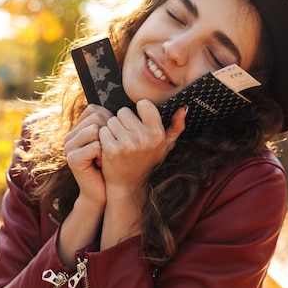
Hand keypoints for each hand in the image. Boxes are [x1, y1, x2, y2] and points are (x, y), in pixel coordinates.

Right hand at [63, 104, 112, 206]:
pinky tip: (102, 164)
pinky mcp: (73, 159)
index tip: (113, 137)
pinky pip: (95, 146)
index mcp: (76, 129)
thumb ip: (108, 125)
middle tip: (109, 149)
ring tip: (105, 157)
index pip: (93, 109)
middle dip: (109, 131)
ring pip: (95, 129)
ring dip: (107, 143)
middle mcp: (69, 136)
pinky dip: (104, 154)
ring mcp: (69, 147)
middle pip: (95, 117)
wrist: (101, 192)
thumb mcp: (109, 141)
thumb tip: (124, 108)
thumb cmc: (110, 165)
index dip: (109, 120)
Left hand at [98, 100, 186, 247]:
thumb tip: (184, 108)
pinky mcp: (111, 149)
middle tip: (126, 136)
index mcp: (158, 133)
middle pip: (124, 111)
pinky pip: (103, 130)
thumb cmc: (146, 161)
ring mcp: (127, 144)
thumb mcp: (165, 146)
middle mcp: (144, 138)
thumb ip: (176, 127)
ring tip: (118, 141)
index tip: (138, 122)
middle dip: (123, 121)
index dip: (138, 112)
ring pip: (111, 120)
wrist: (128, 184)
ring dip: (112, 129)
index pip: (143, 104)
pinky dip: (103, 137)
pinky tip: (110, 147)